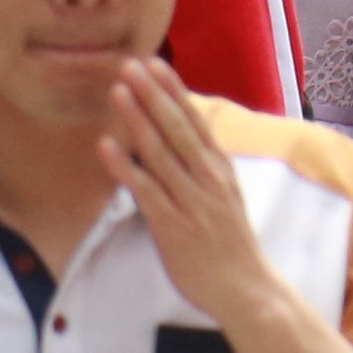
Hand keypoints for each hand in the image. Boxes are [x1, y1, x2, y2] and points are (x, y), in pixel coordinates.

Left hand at [100, 59, 292, 336]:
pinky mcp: (173, 226)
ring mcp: (191, 201)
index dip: (173, 91)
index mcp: (219, 169)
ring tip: (117, 91)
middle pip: (176, 127)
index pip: (194, 121)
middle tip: (130, 63)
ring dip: (137, 118)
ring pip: (160, 152)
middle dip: (152, 93)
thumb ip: (203, 170)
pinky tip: (106, 146)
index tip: (154, 64)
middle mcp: (207, 178)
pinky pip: (146, 190)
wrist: (246, 289)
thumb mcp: (224, 198)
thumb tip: (181, 144)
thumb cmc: (231, 246)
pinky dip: (125, 166)